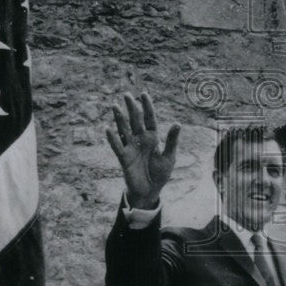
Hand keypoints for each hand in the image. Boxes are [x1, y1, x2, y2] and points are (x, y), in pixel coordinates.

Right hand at [106, 92, 180, 208]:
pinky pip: (118, 146)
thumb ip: (171, 141)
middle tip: (127, 94)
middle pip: (135, 121)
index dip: (146, 107)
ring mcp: (131, 147)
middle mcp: (140, 139)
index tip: (143, 94)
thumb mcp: (168, 157)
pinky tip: (108, 129)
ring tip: (115, 106)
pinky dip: (113, 138)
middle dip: (131, 108)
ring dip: (119, 119)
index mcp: (152, 137)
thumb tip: (177, 123)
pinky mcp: (124, 158)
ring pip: (124, 130)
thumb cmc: (160, 173)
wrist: (150, 190)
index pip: (149, 118)